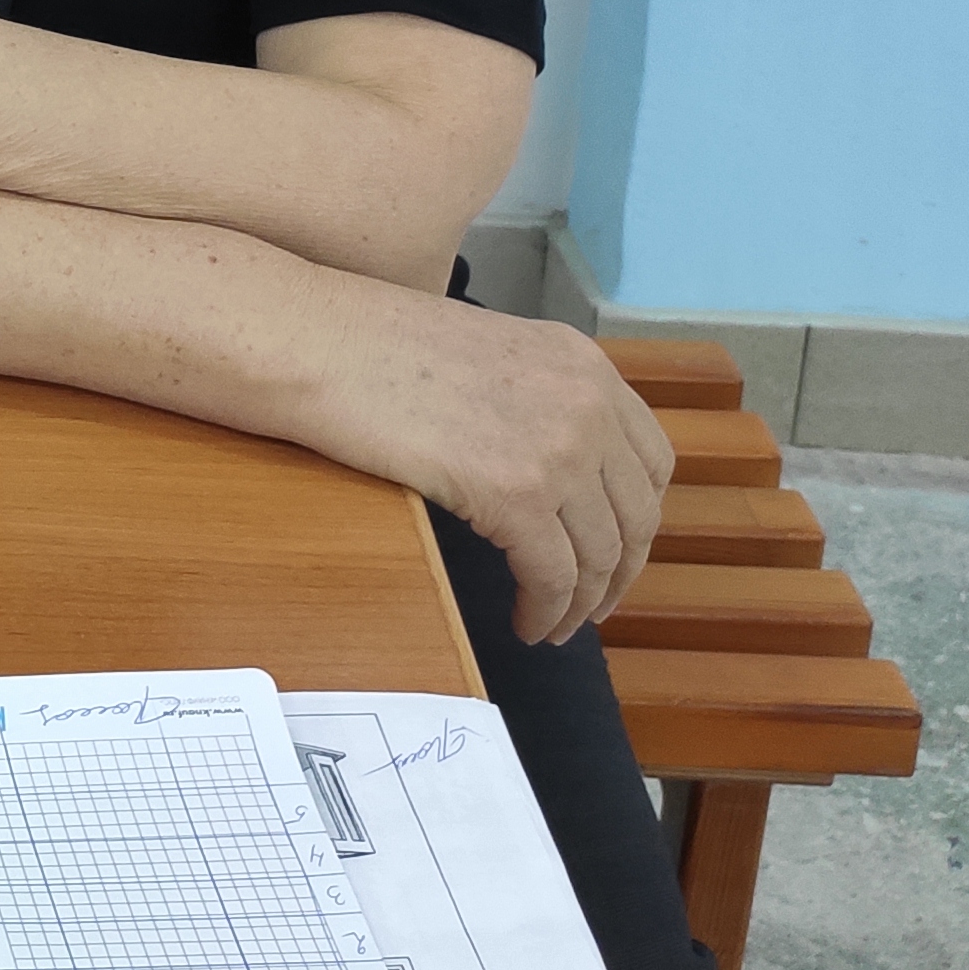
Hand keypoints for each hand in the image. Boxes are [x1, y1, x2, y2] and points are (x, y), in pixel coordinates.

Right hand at [325, 288, 673, 644]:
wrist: (318, 343)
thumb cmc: (372, 345)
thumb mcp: (486, 356)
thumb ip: (533, 399)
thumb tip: (546, 464)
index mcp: (582, 363)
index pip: (650, 460)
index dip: (638, 520)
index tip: (613, 552)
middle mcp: (587, 403)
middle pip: (636, 515)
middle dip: (618, 573)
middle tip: (588, 607)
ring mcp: (557, 447)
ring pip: (600, 554)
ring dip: (580, 604)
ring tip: (552, 626)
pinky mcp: (516, 493)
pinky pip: (552, 574)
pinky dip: (545, 610)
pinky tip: (525, 623)